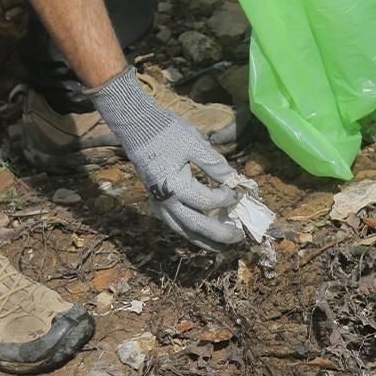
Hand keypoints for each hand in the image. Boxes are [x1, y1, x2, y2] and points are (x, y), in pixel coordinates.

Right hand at [89, 66, 244, 250]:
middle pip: (196, 226)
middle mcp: (165, 201)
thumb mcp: (194, 143)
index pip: (206, 201)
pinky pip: (176, 226)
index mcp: (173, 185)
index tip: (237, 191)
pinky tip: (205, 236)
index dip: (225, 198)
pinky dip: (192, 234)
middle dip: (220, 235)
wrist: (136, 128)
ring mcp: (159, 205)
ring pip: (184, 232)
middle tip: (240, 237)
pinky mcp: (158, 205)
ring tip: (225, 247)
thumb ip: (215, 165)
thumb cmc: (165, 132)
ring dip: (205, 242)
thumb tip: (235, 180)